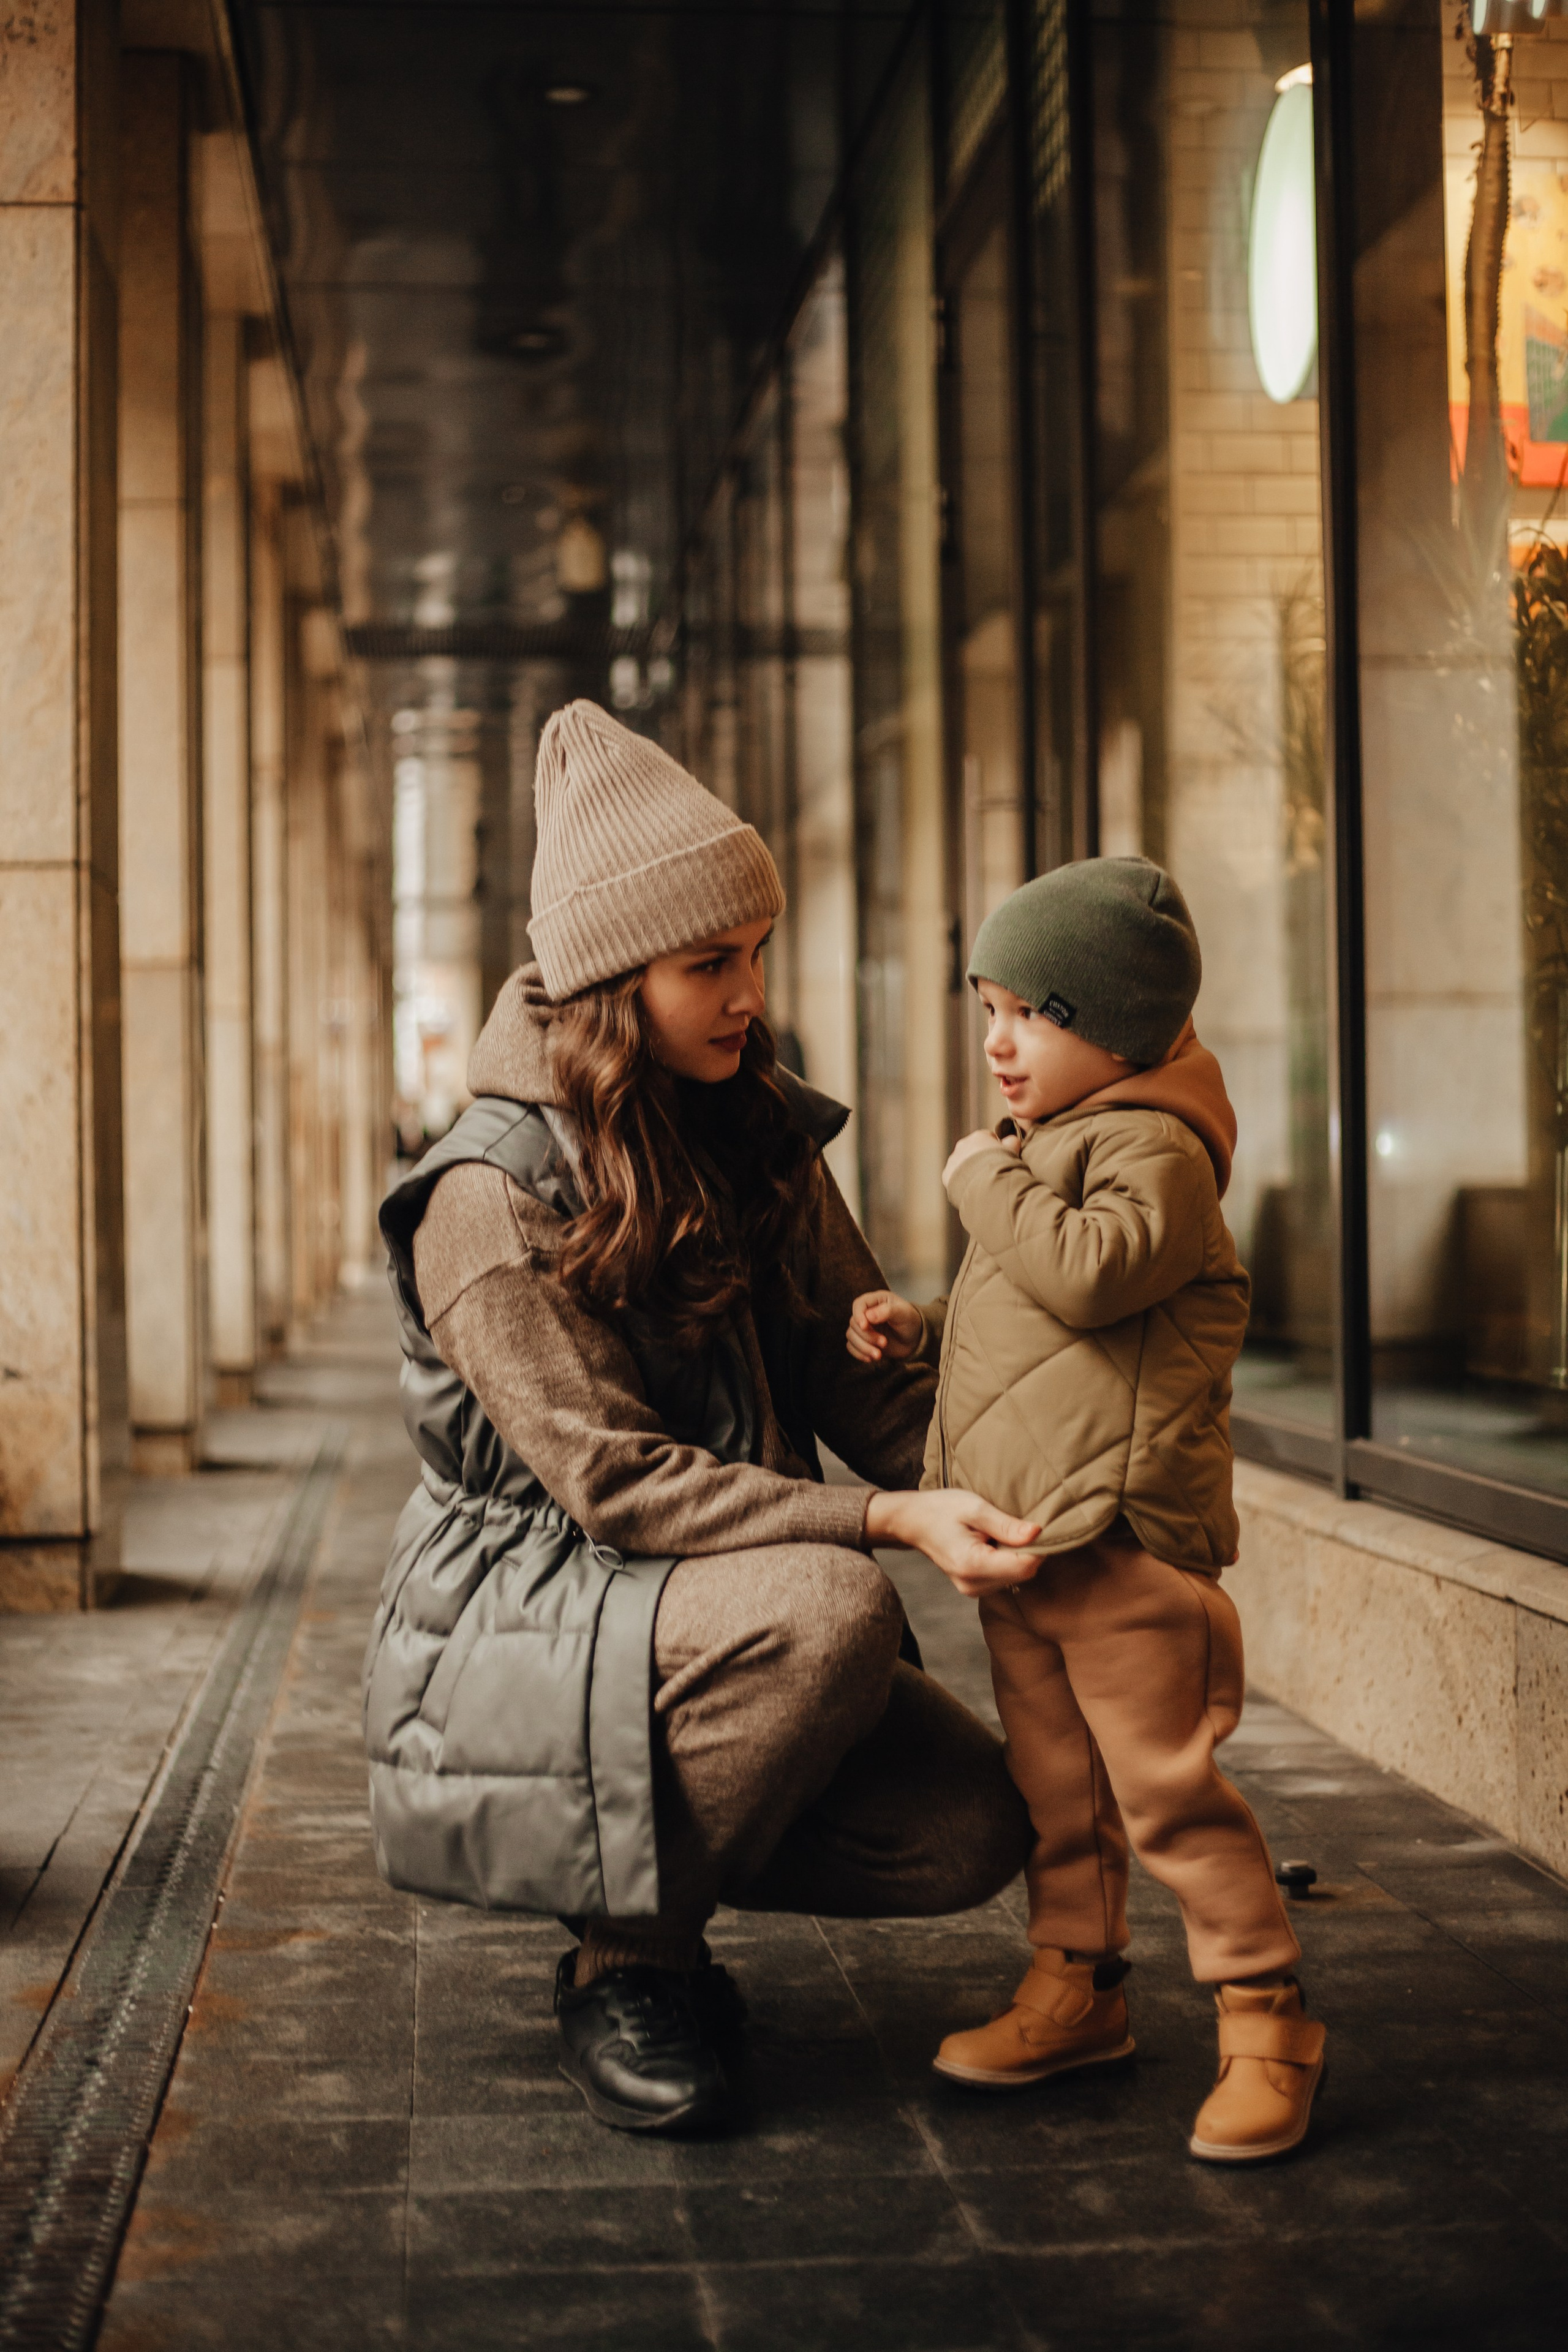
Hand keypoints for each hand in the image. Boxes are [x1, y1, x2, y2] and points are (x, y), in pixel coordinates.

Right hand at [846, 1290, 922, 1364]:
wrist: (915, 1339)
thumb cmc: (910, 1321)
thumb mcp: (903, 1313)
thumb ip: (887, 1311)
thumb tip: (868, 1316)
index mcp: (876, 1301)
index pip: (859, 1304)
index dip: (858, 1315)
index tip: (865, 1327)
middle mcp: (866, 1313)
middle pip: (854, 1323)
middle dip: (867, 1336)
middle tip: (884, 1343)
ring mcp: (864, 1327)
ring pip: (851, 1336)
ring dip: (863, 1347)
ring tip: (879, 1355)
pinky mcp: (863, 1341)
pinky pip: (852, 1347)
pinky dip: (859, 1354)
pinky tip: (871, 1358)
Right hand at [864, 1489, 1043, 1596]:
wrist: (913, 1522)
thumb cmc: (941, 1509)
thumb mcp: (974, 1507)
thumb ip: (1005, 1524)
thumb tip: (1037, 1533)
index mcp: (973, 1565)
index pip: (1024, 1565)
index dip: (1039, 1546)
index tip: (1037, 1524)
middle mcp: (974, 1585)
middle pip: (1023, 1573)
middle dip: (1030, 1550)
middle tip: (1018, 1523)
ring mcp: (973, 1590)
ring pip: (1017, 1576)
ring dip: (1018, 1555)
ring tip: (1001, 1531)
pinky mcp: (974, 1588)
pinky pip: (1005, 1577)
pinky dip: (1008, 1560)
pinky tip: (995, 1542)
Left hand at [942, 1127, 1018, 1187]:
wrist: (987, 1184)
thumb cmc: (1002, 1166)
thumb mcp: (1012, 1152)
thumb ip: (1012, 1143)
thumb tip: (1012, 1139)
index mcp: (979, 1136)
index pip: (987, 1137)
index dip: (995, 1147)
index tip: (1000, 1157)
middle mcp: (963, 1144)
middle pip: (972, 1150)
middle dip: (980, 1158)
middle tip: (990, 1171)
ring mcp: (953, 1159)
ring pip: (962, 1163)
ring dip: (969, 1169)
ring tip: (981, 1182)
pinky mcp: (947, 1174)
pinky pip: (955, 1176)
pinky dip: (962, 1181)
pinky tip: (971, 1188)